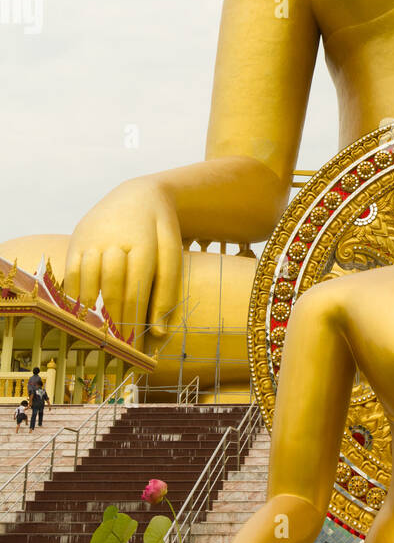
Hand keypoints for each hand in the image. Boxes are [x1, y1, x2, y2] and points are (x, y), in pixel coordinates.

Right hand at [64, 178, 181, 341]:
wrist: (138, 194)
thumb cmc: (159, 233)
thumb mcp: (172, 255)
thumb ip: (167, 293)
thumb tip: (158, 333)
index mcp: (143, 244)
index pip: (136, 291)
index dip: (134, 321)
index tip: (137, 347)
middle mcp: (113, 241)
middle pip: (111, 290)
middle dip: (116, 322)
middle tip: (120, 347)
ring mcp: (92, 239)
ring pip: (87, 283)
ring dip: (93, 313)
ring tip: (102, 335)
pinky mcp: (77, 239)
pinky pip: (70, 273)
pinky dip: (75, 296)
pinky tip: (83, 313)